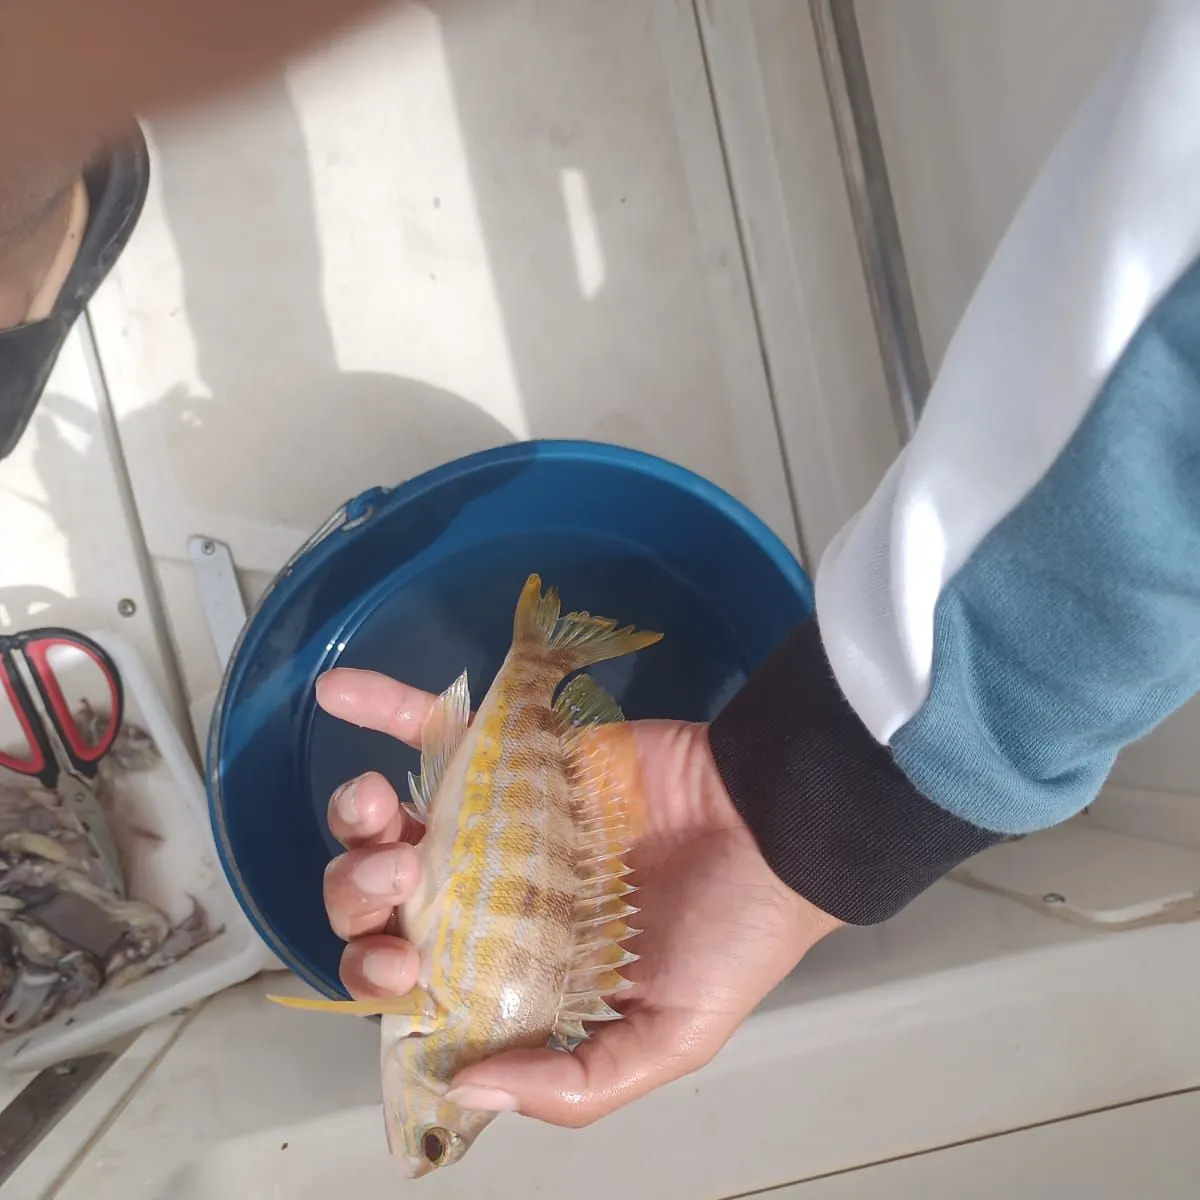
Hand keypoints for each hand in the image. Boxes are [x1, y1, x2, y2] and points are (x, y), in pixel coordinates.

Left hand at [317, 668, 841, 1126]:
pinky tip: (336, 689)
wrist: (780, 825)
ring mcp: (498, 819)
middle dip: (358, 893)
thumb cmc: (732, 935)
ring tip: (381, 807)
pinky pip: (436, 725)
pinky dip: (381, 703)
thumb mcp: (671, 1040)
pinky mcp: (518, 751)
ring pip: (395, 817)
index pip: (413, 979)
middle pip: (385, 898)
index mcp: (513, 969)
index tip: (403, 961)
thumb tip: (462, 1084)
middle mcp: (491, 895)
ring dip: (358, 814)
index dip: (381, 973)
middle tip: (397, 880)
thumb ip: (577, 1085)